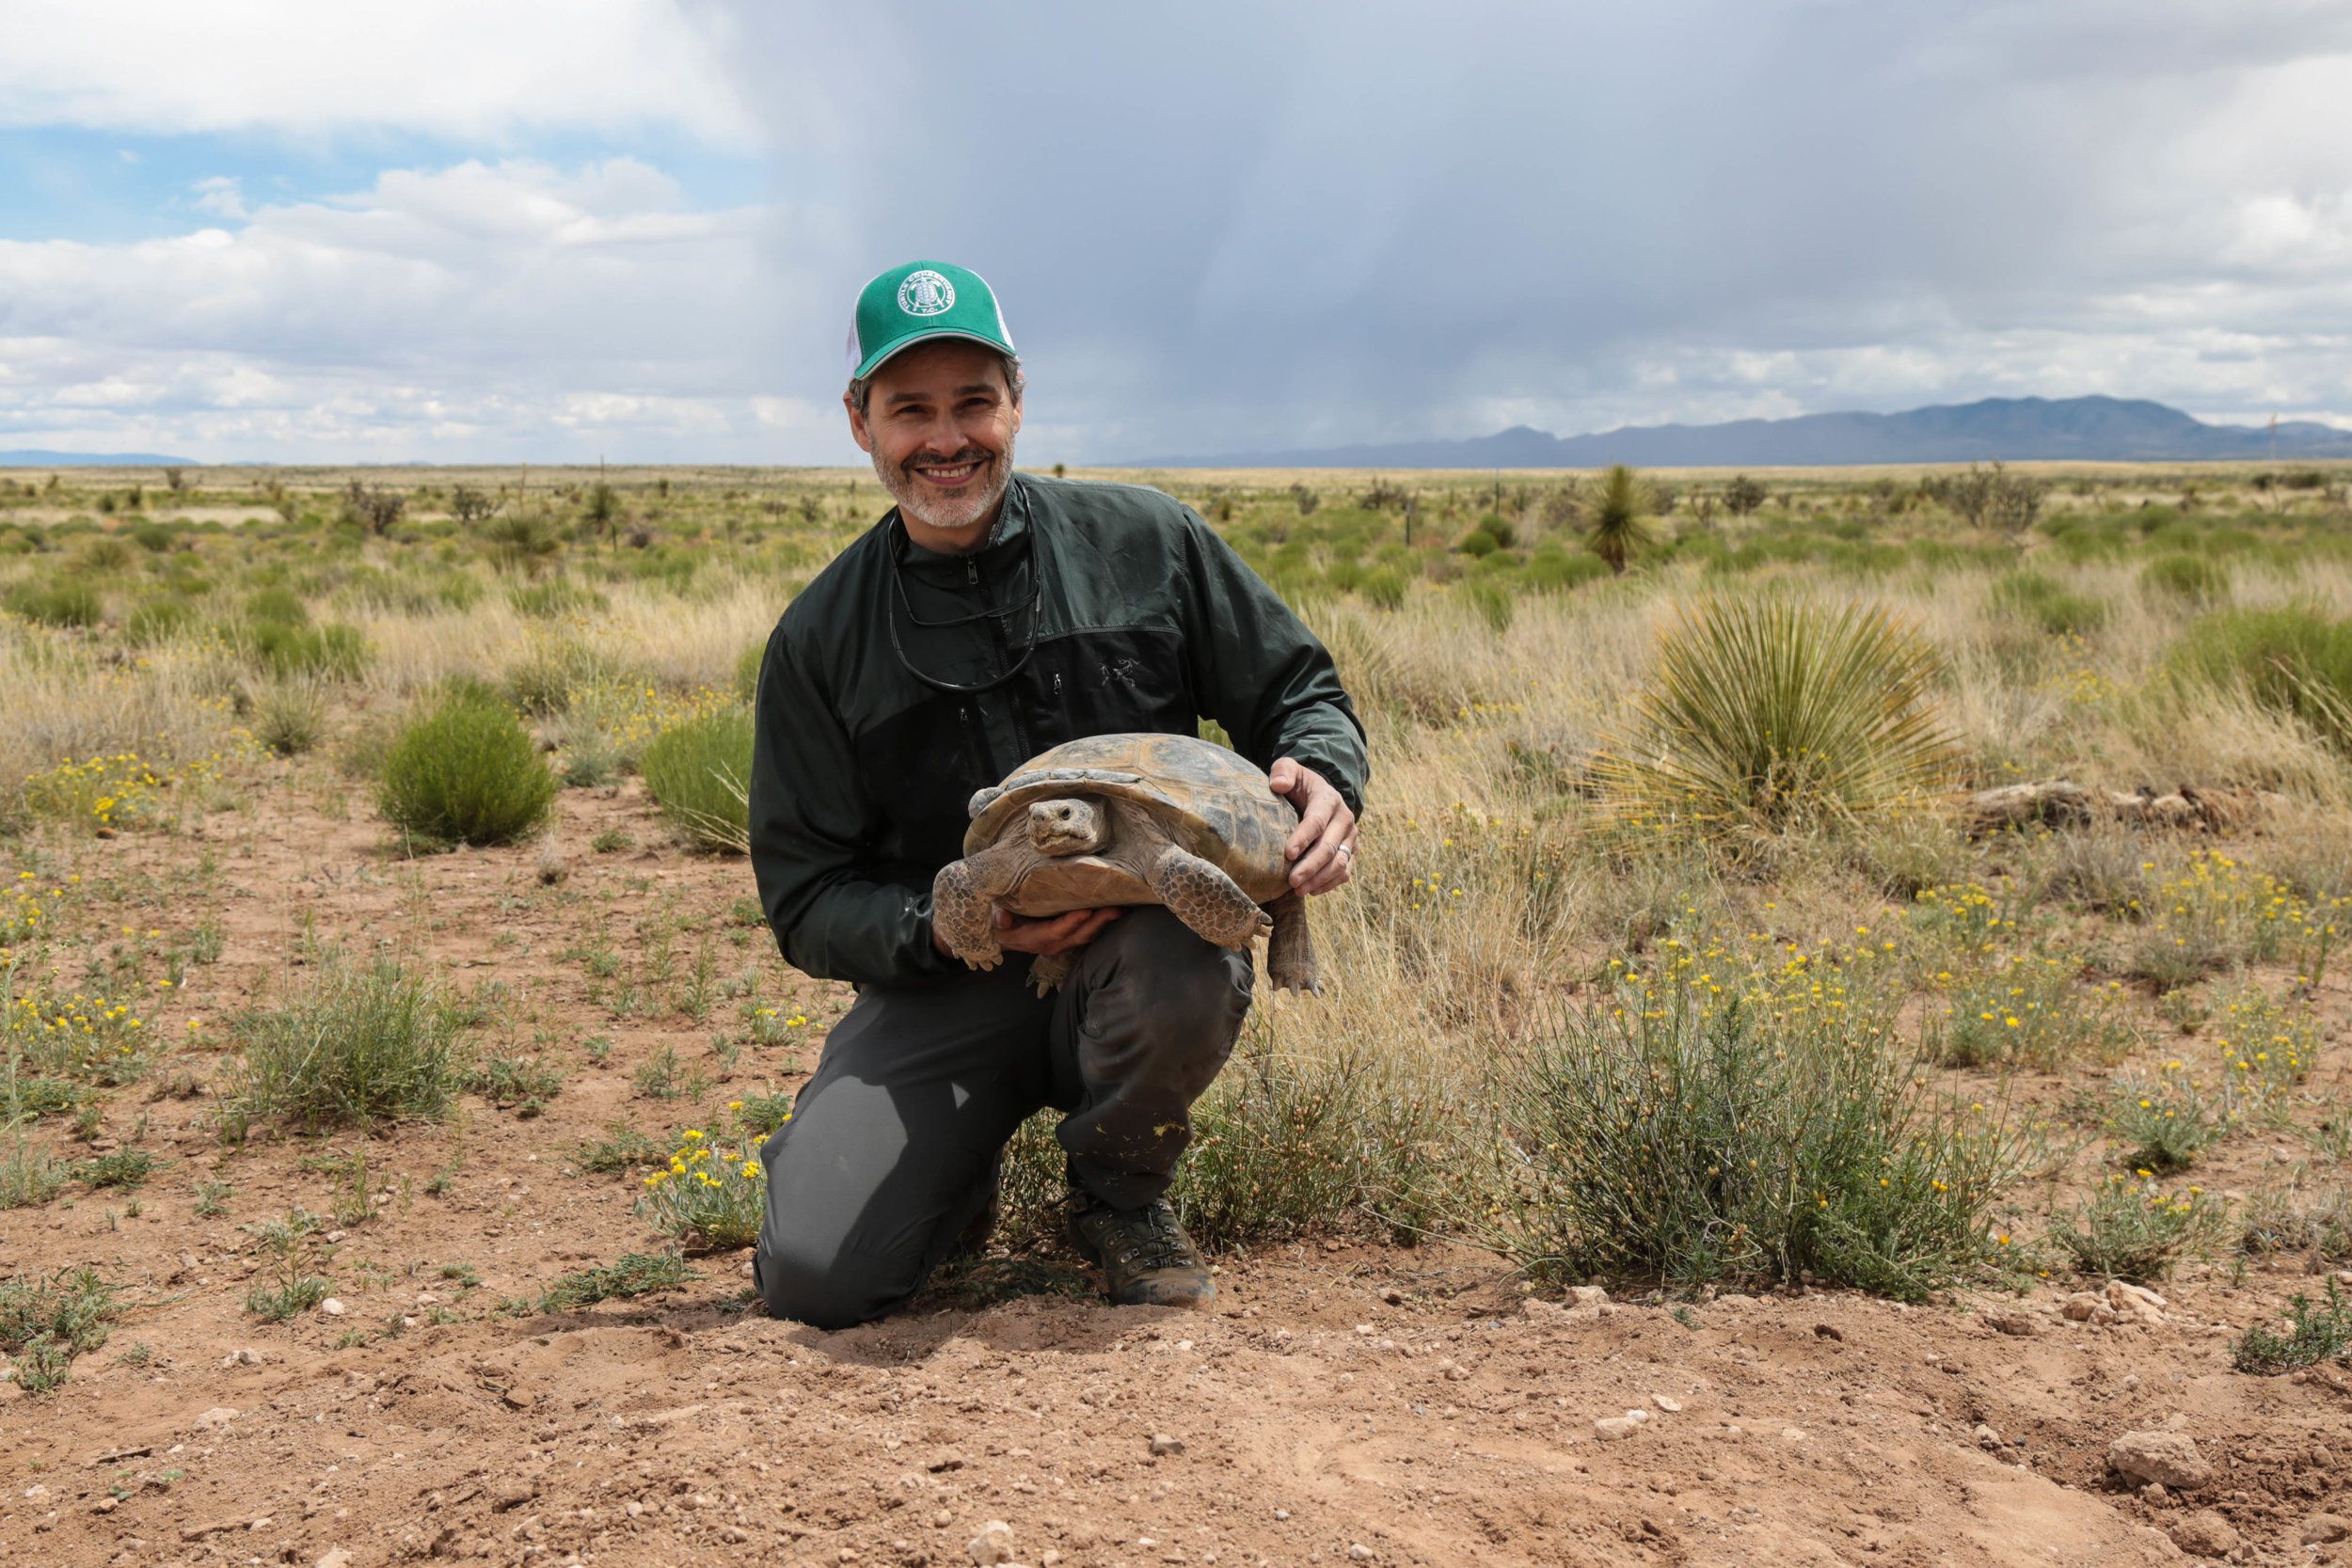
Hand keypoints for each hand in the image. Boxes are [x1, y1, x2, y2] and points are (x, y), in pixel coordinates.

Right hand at [987, 905, 1123, 956]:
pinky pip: (1086, 935)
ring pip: (1086, 936)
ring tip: (1121, 910)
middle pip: (1078, 935)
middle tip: (1116, 908)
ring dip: (1103, 924)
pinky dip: (1100, 926)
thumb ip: (998, 917)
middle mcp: (1051, 944)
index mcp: (1034, 938)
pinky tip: (1114, 914)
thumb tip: (1003, 919)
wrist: (1001, 937)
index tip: (1086, 910)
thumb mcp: (994, 918)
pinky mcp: (1067, 940)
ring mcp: (1061, 944)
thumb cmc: (1000, 923)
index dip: (1071, 922)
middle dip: (1098, 923)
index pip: (1056, 931)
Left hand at [1268, 756, 1356, 895]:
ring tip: (1298, 890)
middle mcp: (1344, 819)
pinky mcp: (1351, 852)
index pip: (1317, 821)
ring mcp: (1351, 838)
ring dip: (1319, 879)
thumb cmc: (1299, 784)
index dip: (1303, 838)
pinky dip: (1329, 884)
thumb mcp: (1289, 769)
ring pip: (1340, 863)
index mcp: (1329, 799)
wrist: (1319, 794)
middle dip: (1310, 866)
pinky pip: (1345, 873)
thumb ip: (1283, 771)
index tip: (1288, 853)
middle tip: (1291, 880)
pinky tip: (1310, 891)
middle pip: (1329, 847)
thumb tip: (1279, 785)